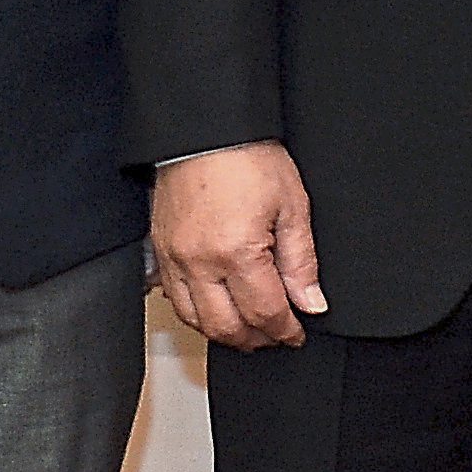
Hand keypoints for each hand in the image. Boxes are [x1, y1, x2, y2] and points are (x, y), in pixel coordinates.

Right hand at [154, 141, 326, 348]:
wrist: (206, 130)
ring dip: (224, 332)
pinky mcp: (160, 251)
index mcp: (237, 252)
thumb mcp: (292, 205)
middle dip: (255, 340)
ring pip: (195, 320)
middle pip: (226, 327)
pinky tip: (216, 308)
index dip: (285, 331)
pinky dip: (196, 313)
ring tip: (249, 329)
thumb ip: (301, 261)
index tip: (297, 334)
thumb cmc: (249, 158)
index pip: (264, 312)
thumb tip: (311, 303)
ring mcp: (174, 260)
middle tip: (276, 337)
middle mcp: (199, 263)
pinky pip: (173, 299)